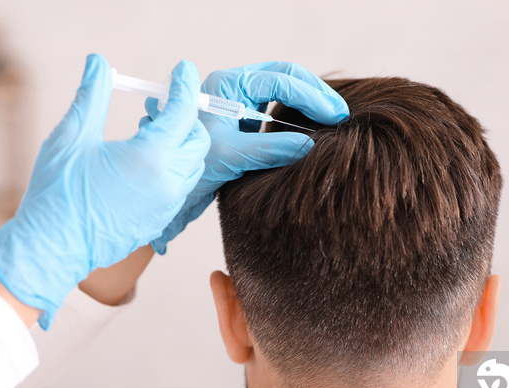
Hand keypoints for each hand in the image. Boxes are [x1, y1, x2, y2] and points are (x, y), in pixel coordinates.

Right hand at [0, 54, 209, 328]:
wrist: (53, 248)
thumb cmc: (58, 192)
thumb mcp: (72, 136)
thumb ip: (92, 95)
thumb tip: (98, 62)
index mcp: (151, 157)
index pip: (183, 112)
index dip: (184, 86)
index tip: (183, 69)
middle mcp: (169, 182)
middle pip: (198, 141)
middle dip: (186, 119)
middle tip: (159, 108)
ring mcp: (168, 205)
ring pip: (193, 166)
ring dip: (181, 145)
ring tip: (148, 134)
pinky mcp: (162, 221)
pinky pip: (182, 188)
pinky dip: (174, 168)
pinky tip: (146, 164)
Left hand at [141, 61, 348, 253]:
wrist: (168, 189)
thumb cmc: (191, 168)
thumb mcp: (232, 156)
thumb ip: (271, 148)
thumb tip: (310, 145)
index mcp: (226, 85)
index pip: (279, 79)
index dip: (311, 96)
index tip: (334, 116)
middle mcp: (233, 88)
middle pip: (285, 76)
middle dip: (314, 93)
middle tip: (340, 114)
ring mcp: (239, 102)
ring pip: (283, 91)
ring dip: (308, 101)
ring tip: (332, 120)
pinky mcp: (244, 120)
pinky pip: (277, 109)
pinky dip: (297, 115)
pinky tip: (312, 129)